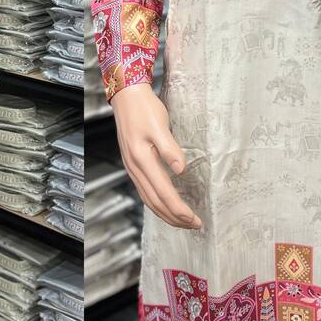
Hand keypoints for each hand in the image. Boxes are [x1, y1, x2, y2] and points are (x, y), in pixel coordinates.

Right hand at [111, 83, 201, 229]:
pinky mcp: (133, 163)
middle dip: (174, 217)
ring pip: (148, 199)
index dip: (179, 209)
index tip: (194, 219)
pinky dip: (156, 203)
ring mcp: (132, 167)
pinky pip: (144, 191)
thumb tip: (181, 170)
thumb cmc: (144, 108)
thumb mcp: (160, 125)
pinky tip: (164, 204)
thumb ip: (170, 149)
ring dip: (165, 213)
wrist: (126, 96)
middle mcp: (135, 167)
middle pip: (155, 202)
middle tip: (194, 225)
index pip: (164, 193)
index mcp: (142, 159)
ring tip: (181, 221)